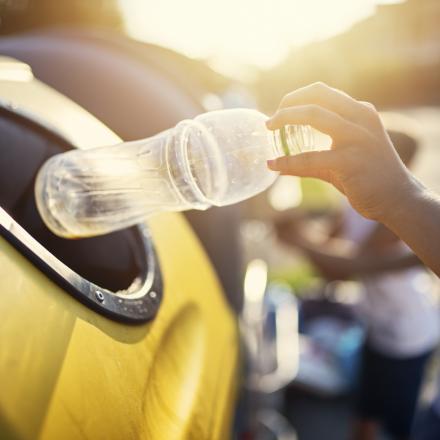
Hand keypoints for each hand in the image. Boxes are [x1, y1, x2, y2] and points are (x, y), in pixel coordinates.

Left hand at [266, 82, 419, 222]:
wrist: (398, 198)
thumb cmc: (368, 177)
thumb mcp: (343, 157)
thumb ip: (313, 157)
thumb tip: (277, 164)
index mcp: (360, 112)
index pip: (322, 92)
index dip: (296, 97)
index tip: (280, 111)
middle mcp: (360, 118)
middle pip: (316, 96)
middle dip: (287, 104)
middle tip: (270, 121)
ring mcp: (358, 137)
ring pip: (313, 115)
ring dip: (285, 119)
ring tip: (269, 129)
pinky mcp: (351, 160)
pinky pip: (311, 158)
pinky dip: (288, 161)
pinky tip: (274, 165)